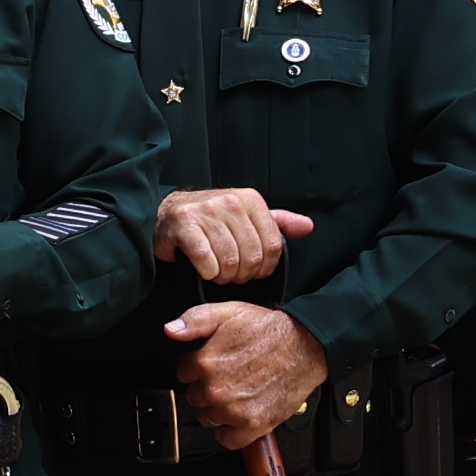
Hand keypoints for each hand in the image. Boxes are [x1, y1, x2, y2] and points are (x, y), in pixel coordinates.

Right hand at [157, 188, 300, 288]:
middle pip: (252, 257)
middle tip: (233, 274)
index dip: (265, 268)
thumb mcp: (247, 217)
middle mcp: (230, 201)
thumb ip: (277, 223)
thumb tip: (307, 227)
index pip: (273, 246)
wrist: (169, 213)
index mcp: (250, 199)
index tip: (254, 271)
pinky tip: (204, 269)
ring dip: (224, 276)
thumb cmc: (212, 220)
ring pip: (230, 262)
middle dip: (243, 275)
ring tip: (218, 272)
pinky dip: (208, 273)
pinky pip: (207, 263)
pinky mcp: (185, 225)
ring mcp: (206, 212)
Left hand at [168, 302, 329, 449]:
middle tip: (228, 375)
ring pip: (208, 417)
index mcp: (205, 362)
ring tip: (237, 392)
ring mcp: (233, 410)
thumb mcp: (228, 312)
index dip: (197, 366)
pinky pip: (227, 439)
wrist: (306, 346)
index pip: (183, 373)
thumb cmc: (270, 330)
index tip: (212, 362)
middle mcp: (216, 389)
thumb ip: (195, 320)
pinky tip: (238, 416)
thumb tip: (171, 329)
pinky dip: (230, 431)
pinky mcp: (252, 426)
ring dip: (218, 408)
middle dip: (206, 387)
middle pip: (194, 397)